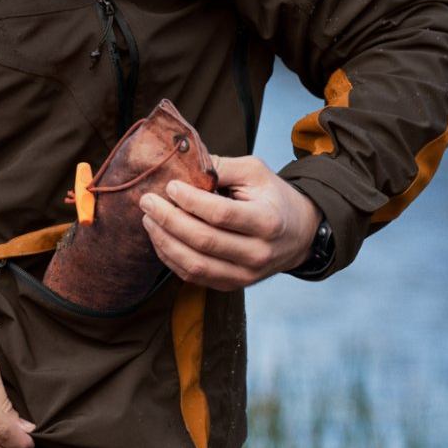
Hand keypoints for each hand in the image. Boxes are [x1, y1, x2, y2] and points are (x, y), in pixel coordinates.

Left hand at [138, 155, 321, 290]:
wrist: (299, 234)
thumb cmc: (273, 198)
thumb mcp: (256, 172)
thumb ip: (221, 167)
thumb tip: (183, 163)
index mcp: (267, 221)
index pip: (220, 214)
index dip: (190, 201)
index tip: (170, 186)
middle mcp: (257, 253)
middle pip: (203, 240)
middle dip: (168, 219)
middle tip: (147, 201)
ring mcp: (245, 274)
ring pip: (194, 264)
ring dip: (163, 241)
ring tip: (148, 219)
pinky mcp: (231, 284)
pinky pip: (193, 276)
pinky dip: (170, 258)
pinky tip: (159, 237)